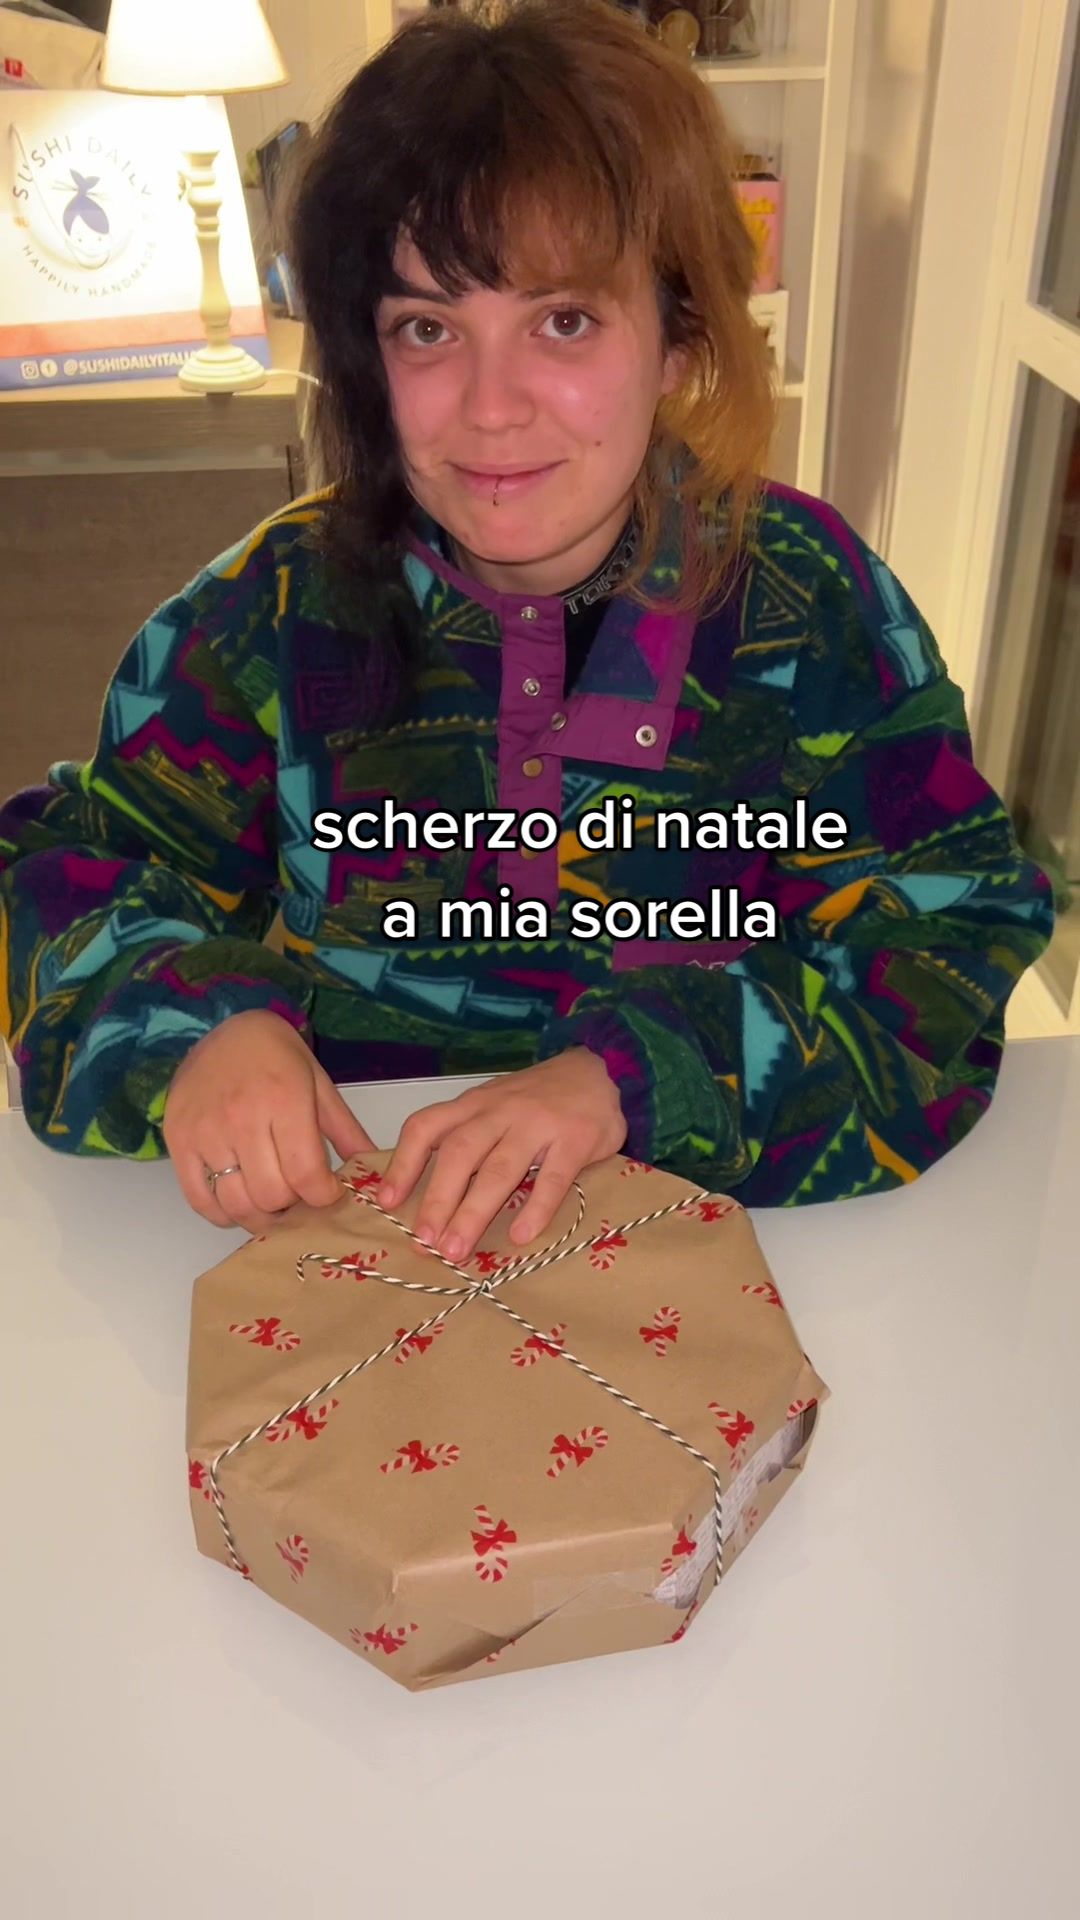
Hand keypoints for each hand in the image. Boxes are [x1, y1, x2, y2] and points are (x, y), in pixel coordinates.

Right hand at [163, 1009, 372, 1232]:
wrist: (226, 1027)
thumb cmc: (278, 1056)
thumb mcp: (319, 1085)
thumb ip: (346, 1131)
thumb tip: (372, 1169)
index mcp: (284, 1101)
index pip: (306, 1175)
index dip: (323, 1196)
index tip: (327, 1193)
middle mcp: (241, 1118)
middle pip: (271, 1195)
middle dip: (292, 1205)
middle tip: (298, 1195)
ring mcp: (205, 1131)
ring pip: (236, 1203)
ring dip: (259, 1215)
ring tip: (272, 1203)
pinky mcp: (178, 1141)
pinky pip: (200, 1200)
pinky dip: (222, 1213)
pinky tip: (239, 1202)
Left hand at [379, 1049, 626, 1261]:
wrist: (599, 1069)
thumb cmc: (538, 1097)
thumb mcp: (494, 1104)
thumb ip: (467, 1133)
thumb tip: (425, 1188)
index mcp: (474, 1105)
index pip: (426, 1126)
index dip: (403, 1163)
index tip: (388, 1201)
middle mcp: (500, 1112)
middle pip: (460, 1153)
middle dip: (437, 1200)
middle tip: (424, 1242)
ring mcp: (537, 1125)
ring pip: (499, 1169)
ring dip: (474, 1211)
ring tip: (457, 1248)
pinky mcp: (575, 1140)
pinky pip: (553, 1178)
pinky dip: (536, 1208)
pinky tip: (521, 1235)